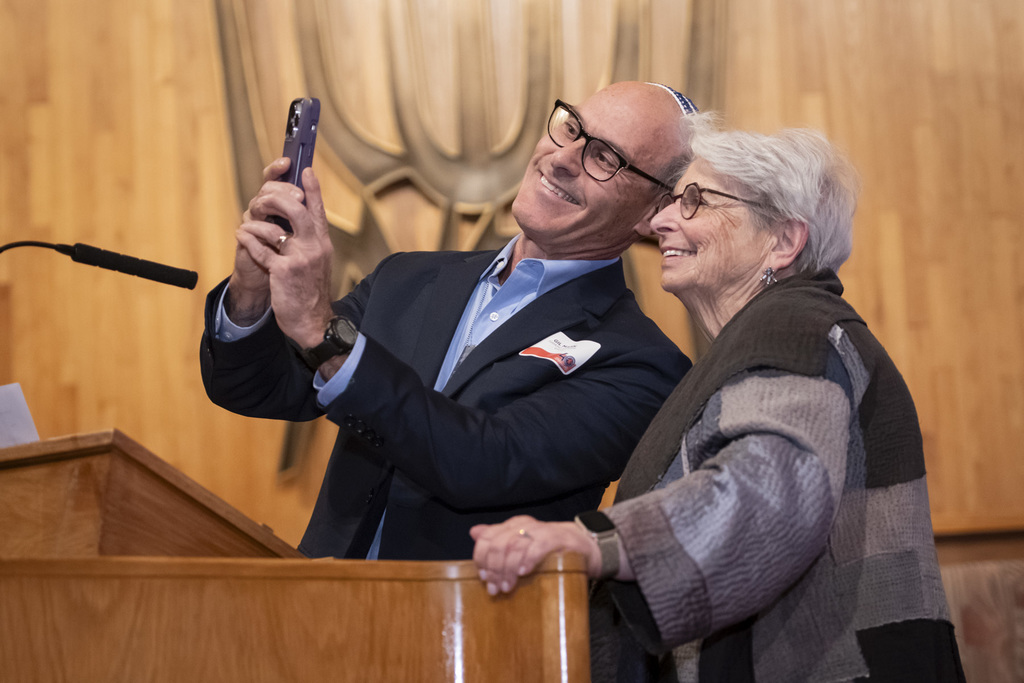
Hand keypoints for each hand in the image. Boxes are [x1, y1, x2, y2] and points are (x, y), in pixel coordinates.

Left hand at [234, 158, 335, 347]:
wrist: (313, 322)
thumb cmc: (311, 290)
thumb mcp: (318, 260)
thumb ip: (310, 238)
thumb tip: (300, 215)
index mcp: (322, 242)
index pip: (318, 209)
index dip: (312, 188)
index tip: (305, 170)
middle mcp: (313, 247)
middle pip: (297, 210)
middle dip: (277, 198)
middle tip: (263, 197)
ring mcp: (298, 259)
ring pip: (273, 228)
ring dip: (254, 223)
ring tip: (246, 225)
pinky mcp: (282, 272)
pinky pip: (260, 249)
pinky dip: (247, 240)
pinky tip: (241, 237)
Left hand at [470, 515, 601, 595]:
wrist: (584, 545)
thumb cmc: (550, 549)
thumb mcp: (522, 544)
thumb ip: (498, 539)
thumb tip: (474, 532)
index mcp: (513, 525)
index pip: (487, 537)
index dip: (481, 558)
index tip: (482, 577)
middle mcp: (524, 525)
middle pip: (498, 544)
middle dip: (493, 568)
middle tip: (494, 588)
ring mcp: (540, 530)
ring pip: (514, 546)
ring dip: (507, 569)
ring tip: (507, 587)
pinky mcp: (556, 538)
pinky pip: (537, 546)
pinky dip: (527, 560)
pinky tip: (523, 573)